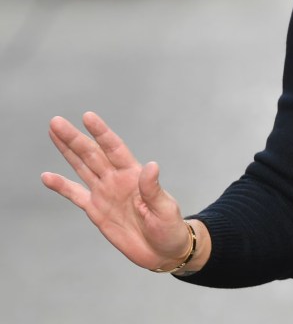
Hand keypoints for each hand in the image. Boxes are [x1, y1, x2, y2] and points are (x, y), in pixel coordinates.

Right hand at [41, 112, 191, 271]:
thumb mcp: (165, 208)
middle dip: (74, 138)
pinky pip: (75, 196)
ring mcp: (105, 194)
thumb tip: (151, 166)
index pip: (114, 149)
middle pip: (92, 154)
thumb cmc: (170, 228)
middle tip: (56, 121)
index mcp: (134, 175)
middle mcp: (116, 180)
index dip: (101, 133)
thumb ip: (153, 189)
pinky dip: (61, 186)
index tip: (87, 117)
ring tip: (53, 133)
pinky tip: (47, 176)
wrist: (163, 251)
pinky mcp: (96, 211)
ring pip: (82, 168)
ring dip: (67, 151)